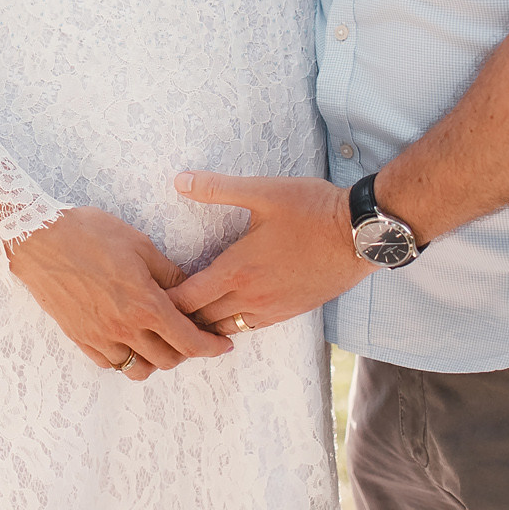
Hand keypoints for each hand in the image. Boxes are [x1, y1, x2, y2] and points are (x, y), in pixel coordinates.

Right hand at [6, 207, 234, 381]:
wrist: (37, 238)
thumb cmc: (89, 233)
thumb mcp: (139, 244)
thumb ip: (169, 273)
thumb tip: (190, 290)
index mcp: (145, 304)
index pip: (188, 341)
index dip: (210, 347)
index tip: (222, 345)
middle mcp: (125, 328)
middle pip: (168, 360)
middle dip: (187, 351)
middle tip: (190, 334)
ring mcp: (100, 337)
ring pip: (139, 370)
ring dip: (156, 360)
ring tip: (159, 340)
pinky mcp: (80, 338)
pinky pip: (111, 364)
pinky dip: (127, 359)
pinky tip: (129, 339)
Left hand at [166, 172, 375, 332]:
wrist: (361, 236)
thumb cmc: (313, 210)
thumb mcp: (263, 192)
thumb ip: (218, 188)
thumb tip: (180, 180)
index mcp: (237, 271)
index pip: (187, 300)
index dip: (163, 301)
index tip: (147, 294)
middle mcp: (251, 298)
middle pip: (201, 321)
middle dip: (178, 318)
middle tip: (158, 309)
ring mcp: (272, 309)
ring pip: (226, 329)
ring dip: (205, 324)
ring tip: (187, 313)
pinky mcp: (290, 312)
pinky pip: (251, 327)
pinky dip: (232, 323)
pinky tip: (226, 310)